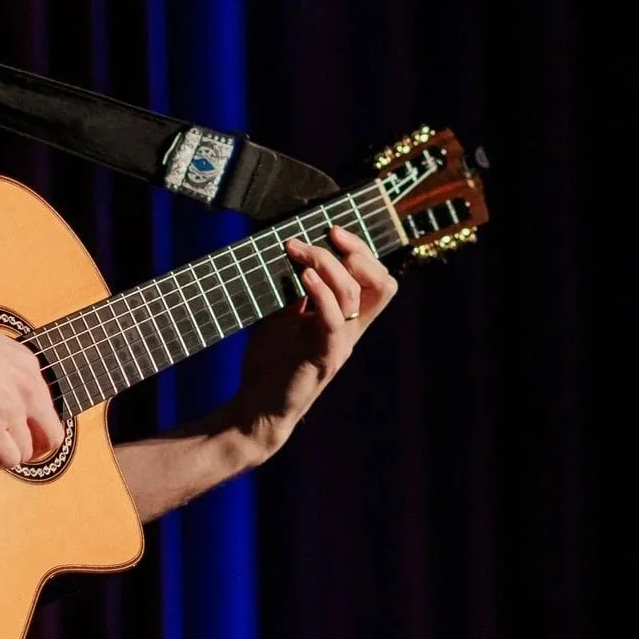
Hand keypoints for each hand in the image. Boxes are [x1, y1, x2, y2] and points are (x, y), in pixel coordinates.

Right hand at [0, 286, 64, 468]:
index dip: (27, 428)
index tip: (3, 426)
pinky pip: (5, 461)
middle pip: (51, 439)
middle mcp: (29, 388)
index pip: (47, 412)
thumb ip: (2, 374)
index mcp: (29, 368)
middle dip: (28, 450)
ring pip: (25, 454)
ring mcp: (11, 408)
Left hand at [227, 226, 397, 461]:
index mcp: (346, 319)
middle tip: (327, 235)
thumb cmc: (270, 362)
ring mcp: (340, 345)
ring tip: (297, 250)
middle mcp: (351, 331)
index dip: (362, 250)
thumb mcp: (283, 316)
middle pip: (381, 284)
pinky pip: (333, 321)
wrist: (257, 409)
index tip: (331, 229)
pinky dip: (321, 293)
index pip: (375, 279)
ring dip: (326, 264)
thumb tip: (291, 248)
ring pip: (354, 295)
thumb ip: (294, 289)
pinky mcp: (323, 359)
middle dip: (358, 251)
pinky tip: (303, 276)